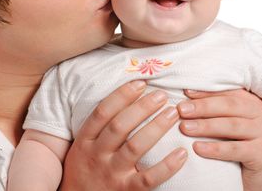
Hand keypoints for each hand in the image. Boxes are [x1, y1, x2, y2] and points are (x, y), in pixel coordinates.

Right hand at [60, 80, 186, 190]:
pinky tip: (181, 153)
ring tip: (172, 113)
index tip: (140, 83)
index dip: (121, 95)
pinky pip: (149, 178)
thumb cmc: (82, 172)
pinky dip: (166, 166)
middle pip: (120, 126)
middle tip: (161, 95)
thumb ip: (97, 128)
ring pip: (135, 147)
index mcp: (84, 141)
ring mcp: (111, 174)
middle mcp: (97, 155)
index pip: (102, 112)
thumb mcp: (80, 148)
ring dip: (155, 127)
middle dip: (142, 107)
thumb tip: (124, 99)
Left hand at [177, 89, 261, 190]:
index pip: (226, 92)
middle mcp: (261, 114)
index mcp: (251, 102)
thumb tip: (186, 92)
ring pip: (231, 126)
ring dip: (206, 126)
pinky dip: (215, 148)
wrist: (253, 176)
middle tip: (181, 110)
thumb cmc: (235, 144)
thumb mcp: (225, 122)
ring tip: (185, 127)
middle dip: (202, 107)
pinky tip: (197, 148)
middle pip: (229, 106)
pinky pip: (235, 149)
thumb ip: (213, 108)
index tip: (185, 93)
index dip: (205, 92)